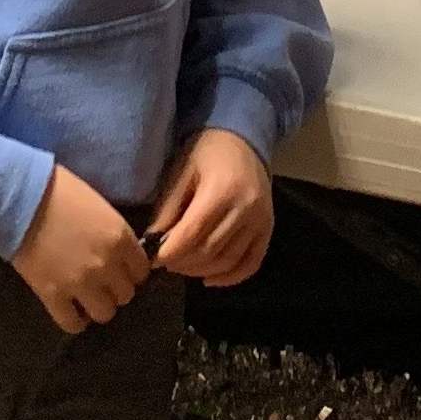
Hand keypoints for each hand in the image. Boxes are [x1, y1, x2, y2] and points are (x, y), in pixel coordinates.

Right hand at [11, 166, 149, 334]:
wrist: (19, 196)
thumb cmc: (59, 190)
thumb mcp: (99, 206)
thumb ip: (113, 233)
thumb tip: (119, 250)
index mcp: (120, 238)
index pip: (141, 271)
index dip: (131, 271)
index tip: (120, 268)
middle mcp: (107, 265)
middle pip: (125, 295)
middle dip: (114, 288)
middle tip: (101, 281)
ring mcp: (81, 284)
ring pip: (104, 313)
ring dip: (96, 305)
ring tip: (85, 296)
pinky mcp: (53, 296)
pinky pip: (72, 323)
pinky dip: (74, 320)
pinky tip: (69, 309)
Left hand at [147, 129, 273, 286]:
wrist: (242, 139)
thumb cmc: (205, 152)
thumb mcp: (180, 172)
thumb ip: (168, 208)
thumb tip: (152, 243)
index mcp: (221, 190)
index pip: (193, 233)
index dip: (170, 252)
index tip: (151, 260)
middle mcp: (246, 208)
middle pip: (210, 250)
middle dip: (183, 263)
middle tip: (165, 262)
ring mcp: (261, 221)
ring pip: (229, 260)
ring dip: (202, 271)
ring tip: (182, 267)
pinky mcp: (269, 229)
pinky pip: (251, 263)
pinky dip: (230, 277)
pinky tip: (209, 279)